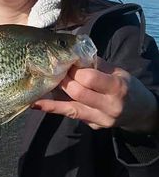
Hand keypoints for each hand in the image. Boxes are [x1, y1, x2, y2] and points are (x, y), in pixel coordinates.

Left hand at [32, 58, 158, 132]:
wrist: (140, 112)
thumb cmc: (126, 87)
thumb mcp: (117, 72)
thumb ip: (96, 64)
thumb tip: (73, 50)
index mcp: (118, 87)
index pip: (89, 78)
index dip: (74, 70)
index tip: (66, 63)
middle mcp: (110, 106)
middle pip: (77, 92)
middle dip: (63, 80)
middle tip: (54, 72)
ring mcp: (101, 119)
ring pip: (70, 107)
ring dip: (52, 97)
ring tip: (36, 89)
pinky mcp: (93, 126)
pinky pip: (70, 115)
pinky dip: (53, 108)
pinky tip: (37, 104)